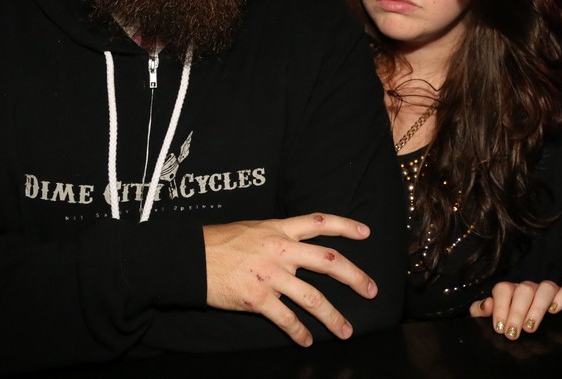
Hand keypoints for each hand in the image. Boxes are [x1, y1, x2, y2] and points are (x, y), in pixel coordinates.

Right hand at [203, 213, 376, 347]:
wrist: (190, 258)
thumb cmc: (219, 242)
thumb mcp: (253, 227)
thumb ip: (278, 235)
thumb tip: (297, 243)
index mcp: (279, 229)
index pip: (319, 222)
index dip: (345, 226)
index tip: (366, 233)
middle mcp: (280, 250)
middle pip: (328, 261)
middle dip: (354, 277)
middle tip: (372, 290)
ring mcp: (271, 275)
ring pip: (313, 297)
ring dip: (333, 317)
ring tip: (346, 331)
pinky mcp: (258, 299)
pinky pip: (286, 319)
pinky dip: (299, 332)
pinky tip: (307, 340)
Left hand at [469, 280, 561, 339]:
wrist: (550, 333)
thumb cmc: (518, 324)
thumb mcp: (499, 319)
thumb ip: (483, 312)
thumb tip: (484, 305)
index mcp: (512, 291)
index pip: (503, 289)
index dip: (500, 307)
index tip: (499, 328)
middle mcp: (531, 288)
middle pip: (523, 290)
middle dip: (516, 312)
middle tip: (513, 333)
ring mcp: (550, 290)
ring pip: (545, 288)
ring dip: (537, 308)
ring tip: (530, 327)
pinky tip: (555, 311)